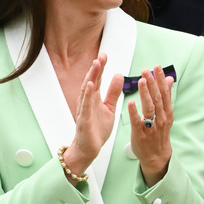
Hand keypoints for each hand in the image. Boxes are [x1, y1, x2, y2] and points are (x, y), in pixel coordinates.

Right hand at [63, 53, 123, 183]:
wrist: (89, 149)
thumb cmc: (97, 129)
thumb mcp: (109, 108)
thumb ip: (113, 92)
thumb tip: (119, 75)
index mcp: (94, 98)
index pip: (97, 79)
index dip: (101, 67)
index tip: (105, 55)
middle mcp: (87, 101)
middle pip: (91, 81)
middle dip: (96, 68)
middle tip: (101, 56)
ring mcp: (84, 110)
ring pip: (87, 90)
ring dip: (91, 77)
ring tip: (96, 65)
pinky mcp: (84, 120)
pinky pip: (85, 106)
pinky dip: (87, 95)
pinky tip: (90, 85)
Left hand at [128, 65, 173, 186]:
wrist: (156, 156)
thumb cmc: (159, 133)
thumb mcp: (166, 114)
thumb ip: (166, 96)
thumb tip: (169, 79)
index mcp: (167, 112)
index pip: (164, 93)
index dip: (160, 80)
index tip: (156, 67)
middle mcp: (161, 118)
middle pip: (157, 98)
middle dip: (152, 83)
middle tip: (146, 70)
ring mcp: (151, 127)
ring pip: (149, 108)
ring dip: (145, 94)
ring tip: (141, 81)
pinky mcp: (141, 135)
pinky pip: (138, 122)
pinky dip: (134, 112)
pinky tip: (131, 102)